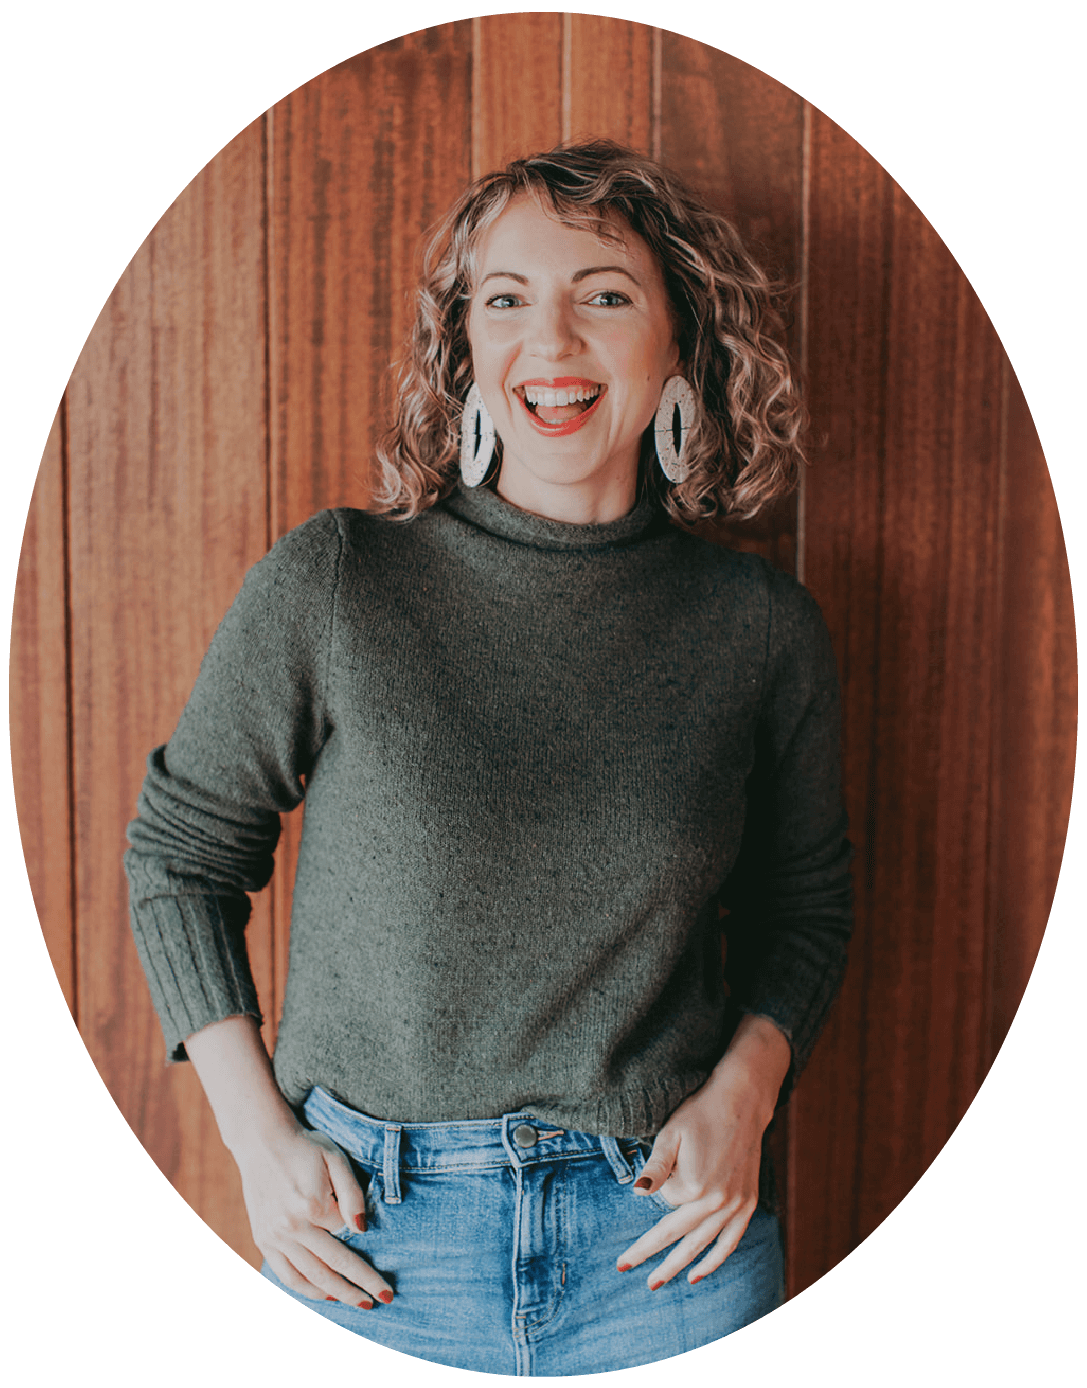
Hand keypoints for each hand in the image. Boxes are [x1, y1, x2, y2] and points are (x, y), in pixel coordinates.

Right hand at [232, 1120, 394, 1308]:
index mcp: (312, 1205)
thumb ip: (352, 1193)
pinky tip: (325, 1294)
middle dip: (359, 1287)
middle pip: (332, 1266)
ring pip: (309, 1276)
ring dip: (336, 1293)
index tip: (386, 1271)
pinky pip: (286, 1274)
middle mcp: (291, 1226)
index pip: (346, 1236)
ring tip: (359, 1302)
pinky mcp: (263, 1240)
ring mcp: (274, 1236)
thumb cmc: (305, 1147)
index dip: (366, 1248)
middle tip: (383, 1299)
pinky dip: (306, 1289)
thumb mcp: (335, 1158)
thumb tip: (362, 1229)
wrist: (261, 1141)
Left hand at [617, 1016, 789, 1289]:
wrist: (742, 1101)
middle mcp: (716, 1201)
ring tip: (657, 1283)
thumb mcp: (670, 1134)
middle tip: (626, 1270)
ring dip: (678, 1266)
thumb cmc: (700, 1113)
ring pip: (702, 1246)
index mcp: (694, 1185)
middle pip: (677, 1236)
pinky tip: (697, 1274)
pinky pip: (729, 1242)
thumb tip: (638, 1193)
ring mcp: (735, 1205)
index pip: (664, 1203)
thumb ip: (655, 1166)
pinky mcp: (748, 1203)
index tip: (646, 1184)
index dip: (657, 1189)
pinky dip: (714, 1261)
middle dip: (651, 1256)